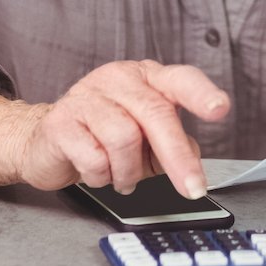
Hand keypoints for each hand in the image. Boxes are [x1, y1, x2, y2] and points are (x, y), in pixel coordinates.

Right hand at [12, 60, 230, 197]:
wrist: (46, 142)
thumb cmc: (102, 136)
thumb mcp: (147, 139)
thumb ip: (174, 144)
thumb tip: (192, 158)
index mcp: (146, 78)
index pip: (180, 79)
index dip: (201, 93)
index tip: (219, 109)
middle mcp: (118, 80)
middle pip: (156, 114)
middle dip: (177, 157)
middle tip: (192, 188)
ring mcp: (87, 96)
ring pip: (124, 138)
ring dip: (128, 171)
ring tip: (122, 176)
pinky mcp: (61, 121)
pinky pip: (93, 157)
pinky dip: (101, 176)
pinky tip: (97, 171)